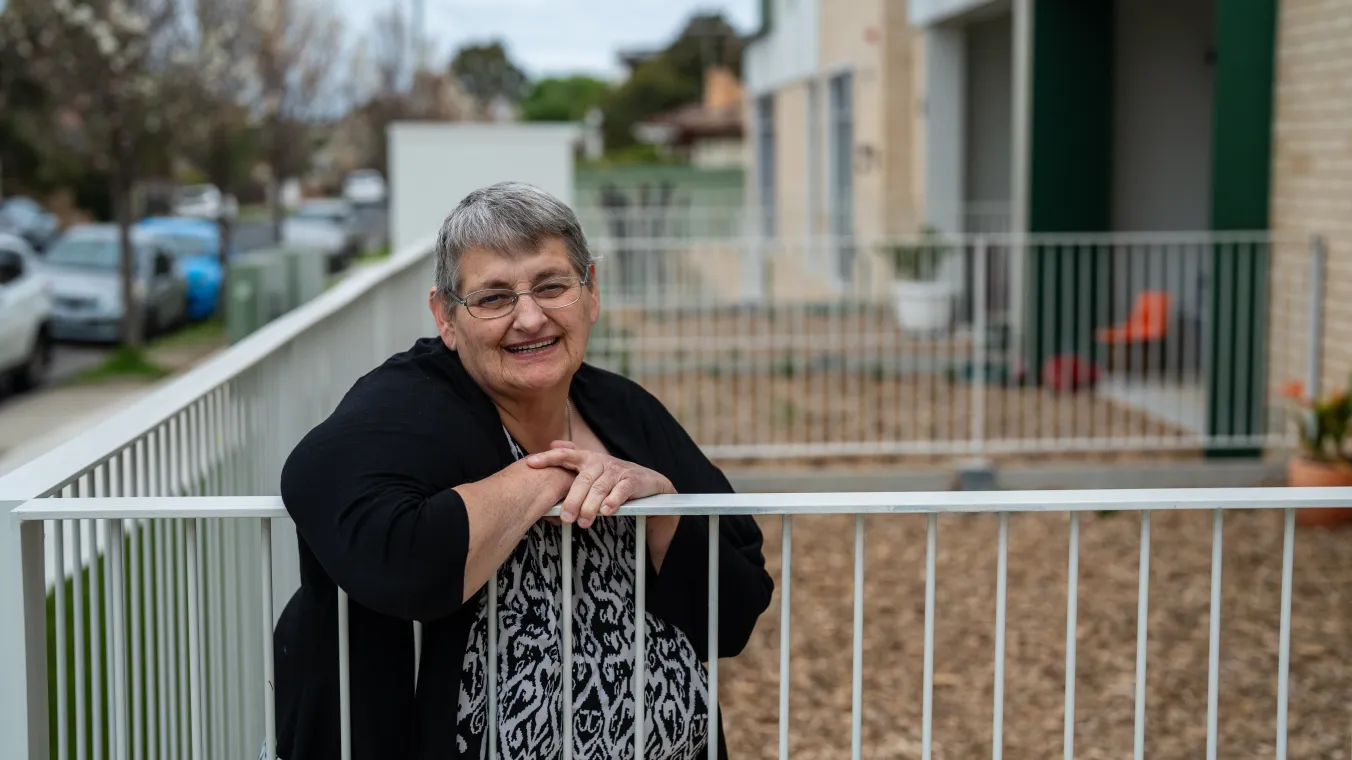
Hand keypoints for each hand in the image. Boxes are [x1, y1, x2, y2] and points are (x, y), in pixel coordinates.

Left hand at [526, 441, 675, 527]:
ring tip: (583, 522)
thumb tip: (552, 443)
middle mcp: (600, 462)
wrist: (646, 480)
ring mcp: (617, 471)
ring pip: (600, 488)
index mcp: (588, 457)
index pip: (565, 455)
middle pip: (583, 479)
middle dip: (573, 499)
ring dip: (590, 506)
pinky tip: (606, 512)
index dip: (548, 458)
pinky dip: (613, 502)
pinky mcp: (631, 481)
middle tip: (566, 517)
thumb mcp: (593, 463)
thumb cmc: (612, 474)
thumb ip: (573, 455)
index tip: (531, 463)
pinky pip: (621, 491)